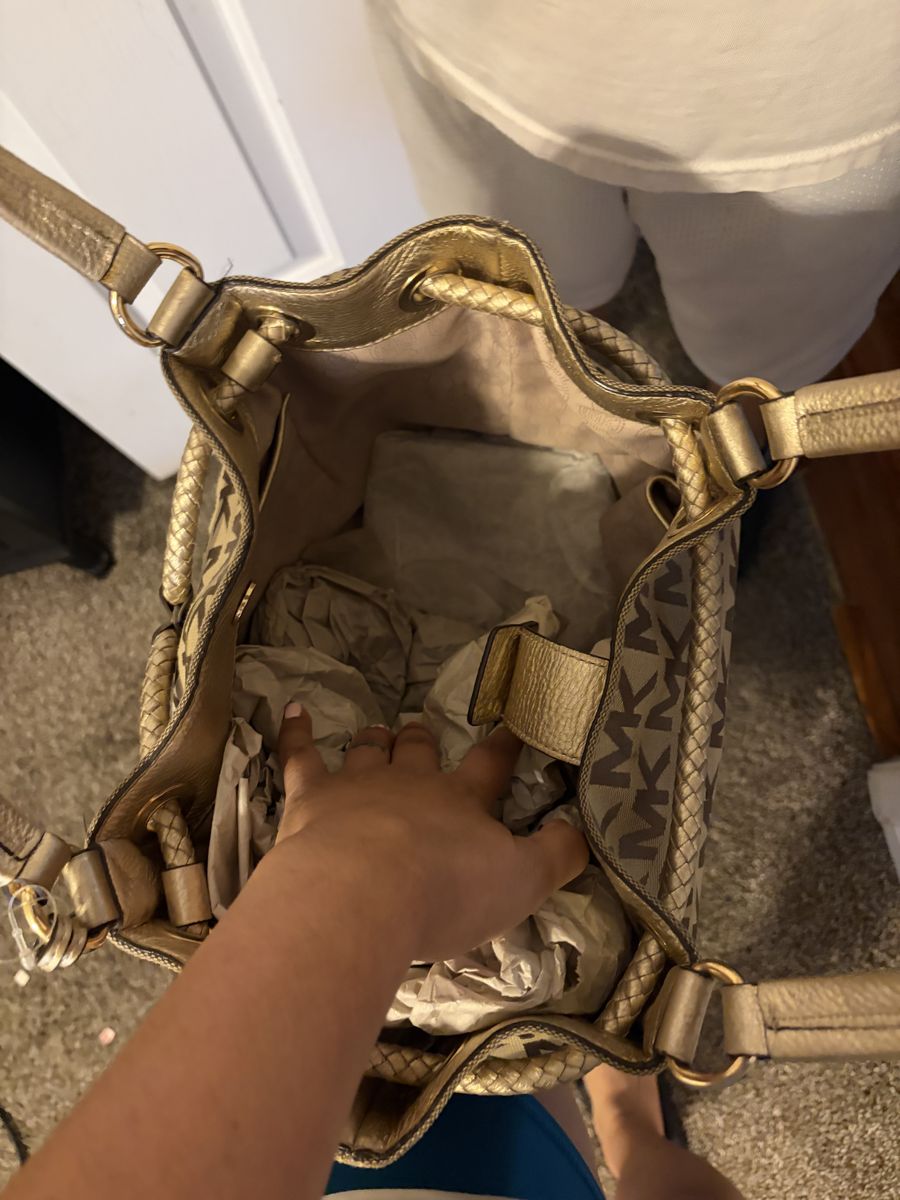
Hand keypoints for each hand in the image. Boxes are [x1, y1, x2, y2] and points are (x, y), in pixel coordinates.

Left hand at [274, 704, 588, 960]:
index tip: (511, 726)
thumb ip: (557, 856)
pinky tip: (293, 710)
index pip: (489, 765)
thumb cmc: (446, 892)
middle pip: (419, 750)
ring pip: (368, 750)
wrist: (361, 893)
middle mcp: (410, 782)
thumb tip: (581, 832)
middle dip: (423, 738)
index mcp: (461, 801)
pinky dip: (296, 732)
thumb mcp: (521, 882)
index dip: (502, 747)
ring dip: (374, 739)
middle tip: (423, 728)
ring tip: (376, 730)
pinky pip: (300, 755)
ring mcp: (357, 784)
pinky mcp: (309, 796)